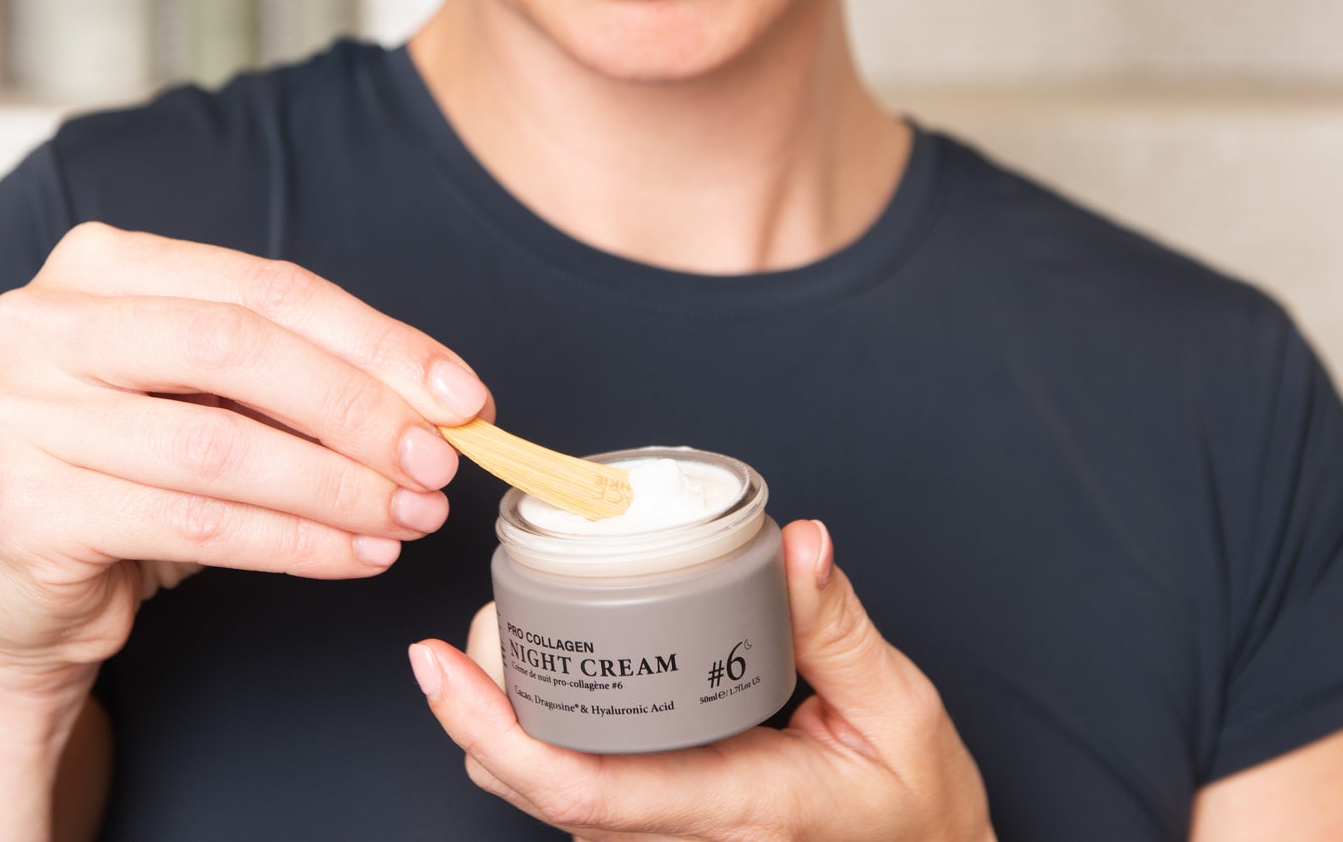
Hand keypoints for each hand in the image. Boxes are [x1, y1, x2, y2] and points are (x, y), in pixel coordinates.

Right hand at [0, 222, 491, 691]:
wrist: (20, 580)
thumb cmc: (135, 461)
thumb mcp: (210, 392)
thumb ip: (303, 371)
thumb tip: (445, 400)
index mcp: (101, 262)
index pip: (267, 287)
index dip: (377, 340)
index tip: (462, 394)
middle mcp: (44, 321)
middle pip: (241, 350)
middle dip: (361, 409)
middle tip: (439, 463)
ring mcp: (19, 413)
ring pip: (222, 447)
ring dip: (339, 487)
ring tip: (409, 516)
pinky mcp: (24, 511)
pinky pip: (195, 524)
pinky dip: (296, 544)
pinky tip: (356, 554)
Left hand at [409, 520, 993, 841]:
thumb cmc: (916, 806)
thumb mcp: (898, 709)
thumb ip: (838, 624)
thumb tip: (798, 544)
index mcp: (735, 805)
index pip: (585, 787)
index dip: (496, 729)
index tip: (440, 667)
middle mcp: (686, 838)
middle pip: (541, 789)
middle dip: (481, 711)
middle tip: (460, 629)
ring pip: (553, 796)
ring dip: (505, 723)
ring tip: (490, 639)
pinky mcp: (671, 832)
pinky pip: (584, 793)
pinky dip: (542, 736)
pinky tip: (540, 676)